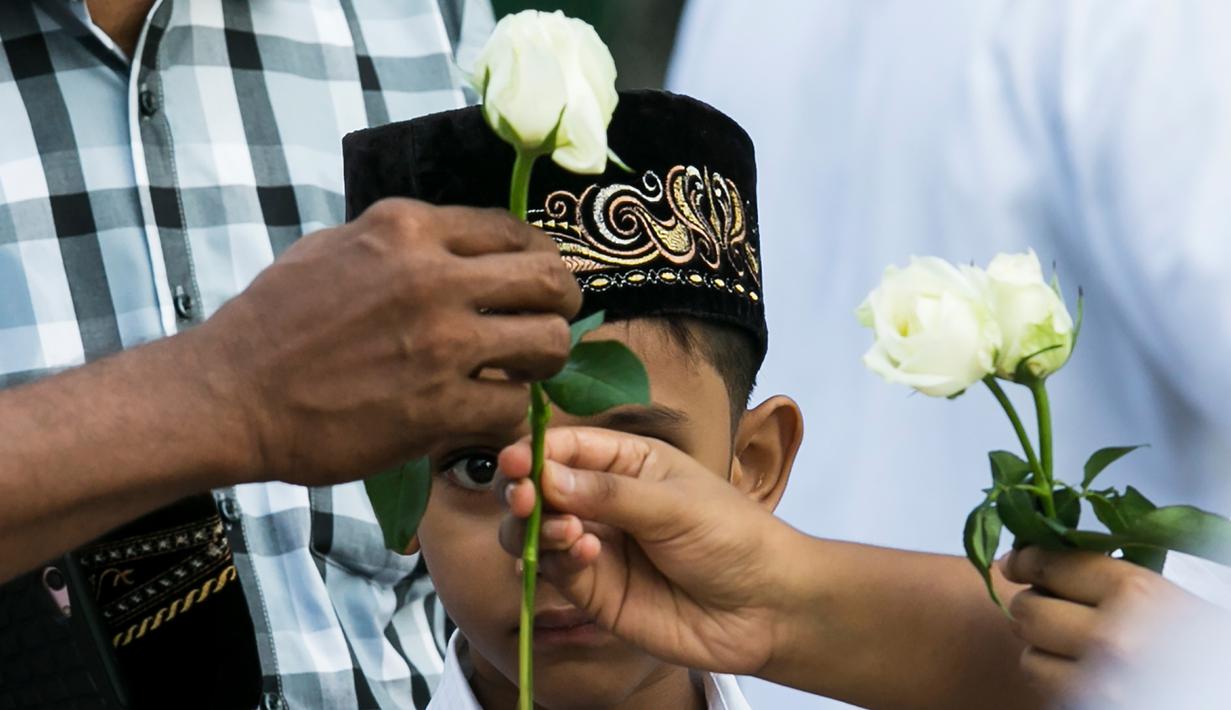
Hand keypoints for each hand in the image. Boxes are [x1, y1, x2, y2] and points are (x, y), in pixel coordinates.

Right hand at [193, 198, 580, 485]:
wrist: (229, 395)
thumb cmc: (272, 321)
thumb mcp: (335, 247)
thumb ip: (402, 243)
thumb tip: (456, 248)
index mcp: (407, 228)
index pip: (511, 228)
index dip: (537, 257)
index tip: (534, 281)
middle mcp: (432, 276)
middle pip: (548, 279)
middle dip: (560, 304)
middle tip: (547, 324)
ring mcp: (439, 343)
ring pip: (548, 342)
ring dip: (544, 361)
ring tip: (520, 372)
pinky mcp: (437, 407)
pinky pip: (514, 406)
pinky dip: (507, 414)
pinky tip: (483, 412)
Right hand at [495, 426, 804, 676]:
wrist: (766, 608)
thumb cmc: (733, 537)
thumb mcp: (674, 503)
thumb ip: (607, 493)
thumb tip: (544, 476)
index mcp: (627, 462)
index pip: (565, 447)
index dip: (534, 451)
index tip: (516, 461)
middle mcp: (603, 502)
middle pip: (538, 489)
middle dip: (522, 490)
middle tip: (523, 497)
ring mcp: (597, 547)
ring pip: (535, 532)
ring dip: (535, 527)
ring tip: (566, 530)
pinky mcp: (595, 592)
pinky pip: (556, 571)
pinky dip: (558, 561)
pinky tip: (585, 554)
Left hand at [1003, 547, 1198, 704]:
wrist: (1220, 688)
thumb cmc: (1196, 638)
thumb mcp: (1158, 594)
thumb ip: (1098, 576)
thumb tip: (1027, 560)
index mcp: (1135, 596)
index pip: (1049, 566)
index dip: (1026, 561)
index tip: (1016, 562)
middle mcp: (1113, 640)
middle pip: (1027, 611)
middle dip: (1033, 606)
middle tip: (1049, 607)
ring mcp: (1102, 686)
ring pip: (1029, 659)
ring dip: (1042, 651)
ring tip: (1071, 647)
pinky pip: (1048, 692)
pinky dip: (1058, 681)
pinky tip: (1083, 673)